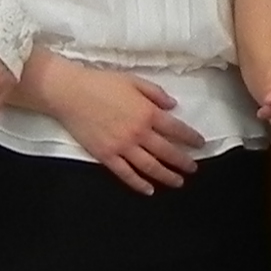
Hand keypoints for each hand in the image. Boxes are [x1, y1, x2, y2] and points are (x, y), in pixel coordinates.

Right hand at [39, 57, 207, 193]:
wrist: (70, 93)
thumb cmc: (102, 83)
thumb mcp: (133, 80)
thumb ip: (155, 93)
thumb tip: (173, 106)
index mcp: (148, 113)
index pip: (177, 129)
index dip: (191, 138)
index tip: (200, 144)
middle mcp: (138, 133)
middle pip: (167, 152)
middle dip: (183, 162)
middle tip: (193, 169)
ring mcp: (122, 147)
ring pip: (150, 167)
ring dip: (167, 176)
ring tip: (178, 182)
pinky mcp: (106, 156)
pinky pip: (126, 174)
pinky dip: (139, 184)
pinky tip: (149, 190)